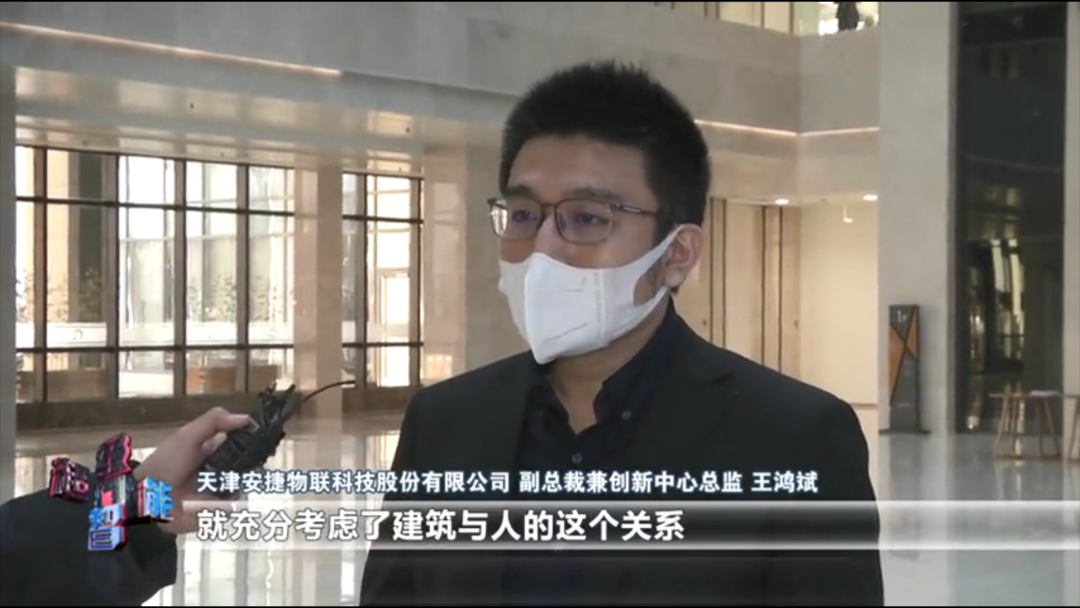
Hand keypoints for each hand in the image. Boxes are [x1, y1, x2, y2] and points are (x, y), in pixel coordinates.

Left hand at [134, 407, 249, 534]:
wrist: (146, 497)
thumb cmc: (166, 463)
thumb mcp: (188, 436)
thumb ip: (214, 421)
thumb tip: (247, 418)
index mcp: (214, 451)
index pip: (242, 444)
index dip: (254, 441)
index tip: (264, 438)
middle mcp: (220, 470)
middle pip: (250, 466)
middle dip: (256, 464)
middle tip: (257, 463)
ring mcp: (220, 491)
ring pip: (246, 486)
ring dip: (248, 483)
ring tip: (241, 480)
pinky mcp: (217, 510)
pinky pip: (235, 506)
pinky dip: (235, 502)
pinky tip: (227, 496)